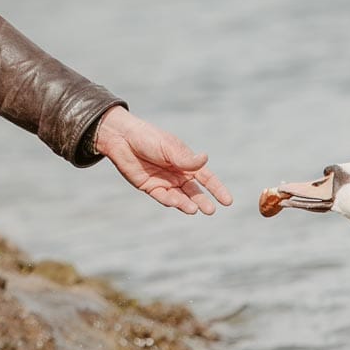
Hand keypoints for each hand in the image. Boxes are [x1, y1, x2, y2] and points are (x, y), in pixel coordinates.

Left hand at [92, 106, 231, 214]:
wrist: (122, 138)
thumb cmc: (148, 138)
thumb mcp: (168, 147)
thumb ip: (185, 158)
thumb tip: (205, 159)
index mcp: (186, 161)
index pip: (206, 177)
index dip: (217, 189)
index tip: (228, 201)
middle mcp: (177, 173)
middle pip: (194, 191)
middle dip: (202, 201)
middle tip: (210, 210)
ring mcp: (164, 181)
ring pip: (180, 197)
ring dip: (187, 204)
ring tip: (194, 209)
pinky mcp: (150, 187)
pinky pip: (163, 197)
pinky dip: (170, 201)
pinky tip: (175, 202)